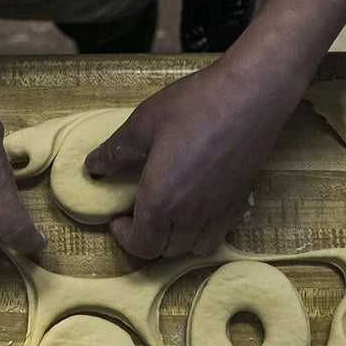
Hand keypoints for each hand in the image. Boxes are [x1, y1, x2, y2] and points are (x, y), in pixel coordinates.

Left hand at [86, 0, 345, 259]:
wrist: (252, 95)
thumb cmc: (195, 105)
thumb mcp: (143, 124)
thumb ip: (115, 151)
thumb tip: (92, 166)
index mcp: (161, 200)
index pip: (142, 246)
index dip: (125, 239)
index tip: (118, 219)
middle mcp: (190, 214)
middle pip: (167, 251)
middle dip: (148, 239)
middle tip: (140, 215)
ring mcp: (218, 210)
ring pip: (195, 249)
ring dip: (177, 240)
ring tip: (168, 216)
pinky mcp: (239, 200)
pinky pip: (219, 234)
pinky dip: (203, 231)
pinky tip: (197, 206)